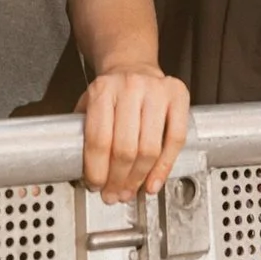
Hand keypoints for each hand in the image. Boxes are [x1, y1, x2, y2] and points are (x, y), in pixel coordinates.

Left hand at [78, 65, 190, 204]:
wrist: (134, 66)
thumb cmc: (112, 91)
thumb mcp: (89, 104)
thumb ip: (84, 133)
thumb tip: (82, 174)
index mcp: (103, 89)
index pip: (98, 139)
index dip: (97, 170)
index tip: (95, 185)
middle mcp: (130, 87)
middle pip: (124, 148)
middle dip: (118, 180)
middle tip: (113, 193)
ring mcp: (156, 91)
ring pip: (149, 149)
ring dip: (138, 178)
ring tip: (130, 190)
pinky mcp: (178, 96)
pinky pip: (175, 139)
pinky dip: (164, 167)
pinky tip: (153, 182)